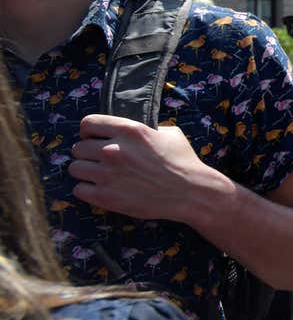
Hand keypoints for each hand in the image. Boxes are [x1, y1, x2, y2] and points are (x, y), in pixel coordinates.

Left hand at [69, 115, 225, 223]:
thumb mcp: (169, 134)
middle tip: (100, 160)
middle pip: (78, 148)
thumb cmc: (183, 161)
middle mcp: (114, 150)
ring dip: (85, 171)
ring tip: (99, 175)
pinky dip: (88, 190)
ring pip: (75, 168)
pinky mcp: (105, 196)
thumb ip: (144, 129)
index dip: (89, 131)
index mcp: (129, 130)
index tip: (94, 138)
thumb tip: (131, 131)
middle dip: (88, 153)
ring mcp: (108, 174)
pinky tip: (101, 189)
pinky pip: (79, 189)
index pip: (88, 123)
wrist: (190, 192)